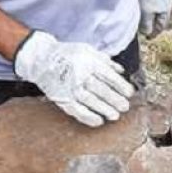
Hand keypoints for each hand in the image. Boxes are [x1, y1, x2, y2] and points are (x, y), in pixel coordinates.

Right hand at [13, 31, 133, 127]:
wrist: (41, 58)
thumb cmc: (68, 54)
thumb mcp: (87, 50)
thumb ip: (105, 61)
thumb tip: (121, 71)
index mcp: (88, 62)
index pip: (109, 76)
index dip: (121, 86)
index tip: (129, 93)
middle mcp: (80, 74)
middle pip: (101, 90)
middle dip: (115, 100)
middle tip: (125, 107)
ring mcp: (70, 87)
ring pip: (90, 101)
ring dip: (104, 110)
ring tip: (115, 116)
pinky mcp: (62, 98)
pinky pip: (76, 110)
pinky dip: (88, 117)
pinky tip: (98, 121)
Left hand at [135, 0, 171, 36]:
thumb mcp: (147, 12)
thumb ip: (147, 24)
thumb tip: (146, 33)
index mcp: (164, 12)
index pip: (160, 27)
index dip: (154, 33)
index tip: (148, 38)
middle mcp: (163, 6)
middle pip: (157, 19)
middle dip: (150, 25)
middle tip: (143, 29)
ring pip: (153, 10)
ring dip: (147, 16)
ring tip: (139, 19)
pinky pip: (150, 2)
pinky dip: (145, 7)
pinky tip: (139, 6)